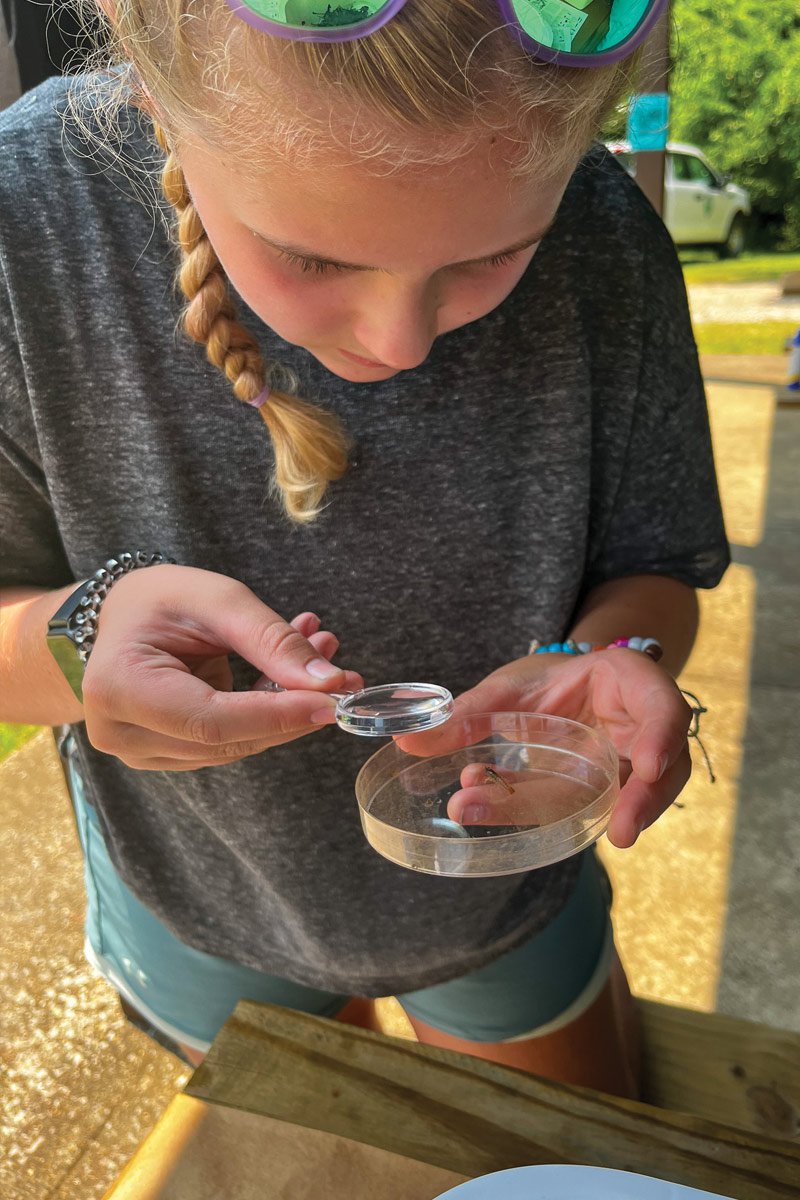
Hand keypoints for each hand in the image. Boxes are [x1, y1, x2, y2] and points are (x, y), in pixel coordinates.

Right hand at [82, 565, 363, 770]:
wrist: (115, 618)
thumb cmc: (156, 600)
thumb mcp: (215, 599)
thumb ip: (270, 639)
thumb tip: (328, 682)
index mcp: (120, 687)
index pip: (213, 720)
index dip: (278, 716)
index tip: (332, 698)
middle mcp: (122, 732)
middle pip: (228, 740)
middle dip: (293, 711)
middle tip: (344, 675)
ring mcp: (140, 751)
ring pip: (235, 746)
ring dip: (286, 709)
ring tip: (321, 656)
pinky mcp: (165, 755)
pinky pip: (229, 742)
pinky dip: (266, 713)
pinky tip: (290, 675)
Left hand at [400, 650, 691, 847]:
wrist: (561, 689)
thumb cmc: (549, 681)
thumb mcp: (511, 688)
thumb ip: (469, 714)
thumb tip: (406, 741)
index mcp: (631, 683)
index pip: (664, 709)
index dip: (660, 737)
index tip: (646, 768)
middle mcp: (643, 729)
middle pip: (655, 771)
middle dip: (635, 802)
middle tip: (618, 834)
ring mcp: (632, 768)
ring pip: (627, 802)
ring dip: (579, 820)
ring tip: (515, 818)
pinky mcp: (607, 797)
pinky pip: (586, 813)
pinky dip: (543, 819)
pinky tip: (486, 807)